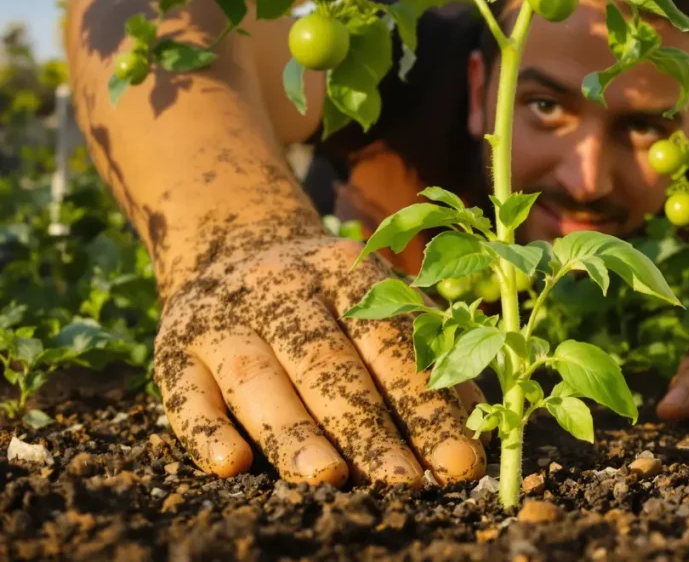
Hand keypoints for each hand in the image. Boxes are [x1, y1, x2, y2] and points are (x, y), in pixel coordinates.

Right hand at [153, 233, 486, 486]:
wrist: (232, 245)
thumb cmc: (329, 299)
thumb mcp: (379, 300)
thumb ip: (427, 357)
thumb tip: (473, 436)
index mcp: (349, 276)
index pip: (394, 346)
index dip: (427, 406)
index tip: (457, 464)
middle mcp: (283, 291)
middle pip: (327, 363)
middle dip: (367, 427)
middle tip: (402, 483)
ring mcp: (223, 318)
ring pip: (258, 377)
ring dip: (293, 431)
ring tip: (328, 479)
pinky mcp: (174, 349)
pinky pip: (185, 392)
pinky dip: (204, 430)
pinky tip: (232, 466)